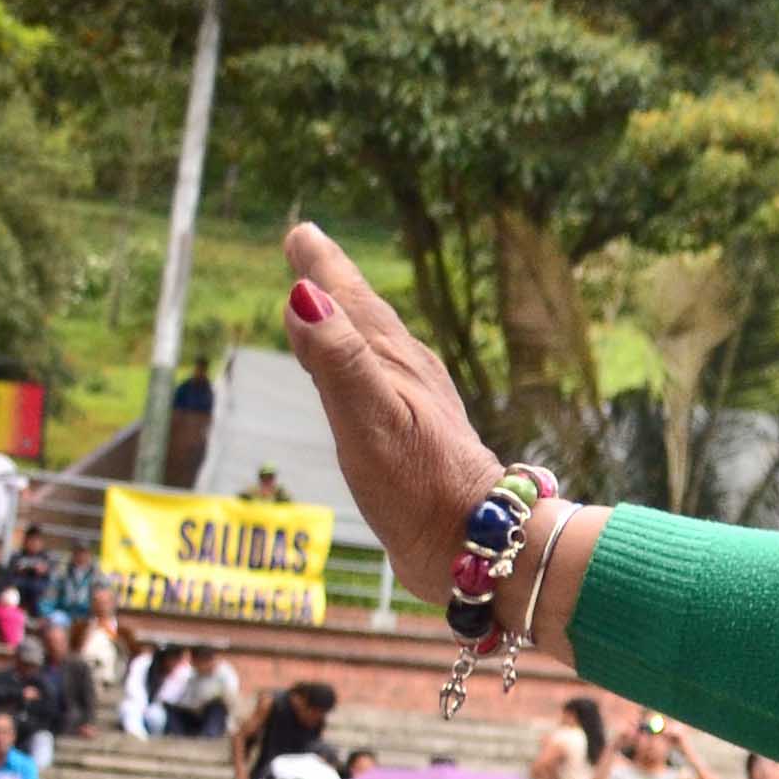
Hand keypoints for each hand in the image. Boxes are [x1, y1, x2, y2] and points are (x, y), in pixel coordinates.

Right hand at [276, 226, 511, 604]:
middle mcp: (410, 378)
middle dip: (335, 284)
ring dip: (351, 322)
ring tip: (330, 304)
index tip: (301, 232)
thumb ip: (337, 359)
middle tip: (308, 247)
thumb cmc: (419, 485)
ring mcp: (417, 410)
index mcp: (395, 364)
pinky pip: (384, 388)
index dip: (323, 269)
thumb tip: (303, 296)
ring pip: (379, 350)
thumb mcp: (369, 417)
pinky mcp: (419, 443)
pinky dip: (363, 370)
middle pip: (366, 318)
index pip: (352, 303)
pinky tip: (365, 384)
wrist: (476, 546)